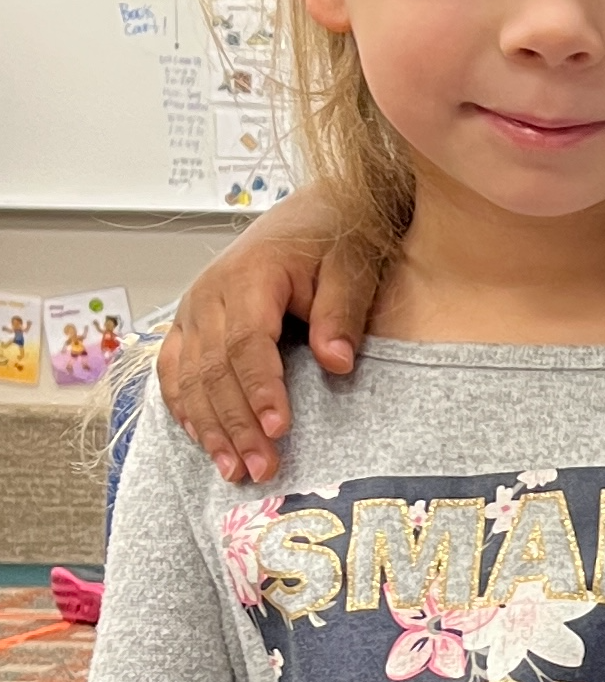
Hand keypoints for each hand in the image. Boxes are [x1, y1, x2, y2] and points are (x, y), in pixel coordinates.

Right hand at [155, 187, 377, 481]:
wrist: (313, 211)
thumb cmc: (336, 236)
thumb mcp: (353, 264)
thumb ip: (343, 311)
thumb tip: (337, 363)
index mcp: (249, 275)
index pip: (248, 343)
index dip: (260, 390)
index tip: (279, 430)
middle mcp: (209, 294)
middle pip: (214, 370)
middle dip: (236, 424)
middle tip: (260, 469)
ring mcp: (193, 309)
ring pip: (189, 378)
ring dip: (209, 428)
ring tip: (233, 470)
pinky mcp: (190, 323)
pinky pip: (175, 372)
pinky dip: (187, 409)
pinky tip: (204, 441)